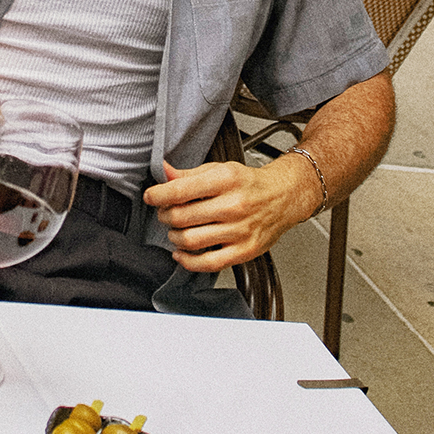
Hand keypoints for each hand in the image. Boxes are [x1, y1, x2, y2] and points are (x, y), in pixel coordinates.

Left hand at [142, 155, 319, 272]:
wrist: (283, 197)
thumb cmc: (250, 184)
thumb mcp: (220, 169)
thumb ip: (189, 174)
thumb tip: (165, 172)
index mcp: (226, 180)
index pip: (180, 190)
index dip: (158, 195)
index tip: (151, 197)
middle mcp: (233, 205)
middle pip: (182, 217)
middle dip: (165, 216)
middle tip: (164, 213)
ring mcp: (240, 230)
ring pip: (191, 240)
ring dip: (174, 237)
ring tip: (175, 230)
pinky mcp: (244, 250)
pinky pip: (209, 263)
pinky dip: (188, 261)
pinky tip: (181, 253)